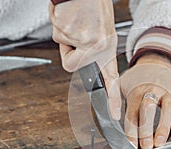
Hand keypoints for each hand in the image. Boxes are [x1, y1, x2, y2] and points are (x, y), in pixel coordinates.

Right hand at [49, 0, 120, 118]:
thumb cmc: (94, 7)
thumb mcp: (102, 30)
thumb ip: (93, 49)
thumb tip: (79, 59)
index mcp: (107, 48)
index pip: (111, 79)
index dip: (113, 98)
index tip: (115, 115)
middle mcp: (98, 46)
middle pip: (70, 65)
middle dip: (68, 52)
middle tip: (78, 31)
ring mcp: (83, 40)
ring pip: (62, 44)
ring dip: (65, 30)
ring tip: (76, 17)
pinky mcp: (70, 30)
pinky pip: (56, 32)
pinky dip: (58, 21)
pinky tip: (70, 12)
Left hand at [120, 54, 170, 148]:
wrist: (157, 63)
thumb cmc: (138, 80)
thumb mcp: (122, 83)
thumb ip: (114, 97)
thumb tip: (110, 116)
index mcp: (137, 90)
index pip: (132, 113)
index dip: (132, 131)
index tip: (132, 146)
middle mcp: (153, 89)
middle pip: (149, 109)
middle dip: (147, 128)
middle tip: (146, 145)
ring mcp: (168, 92)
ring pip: (168, 109)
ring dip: (164, 127)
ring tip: (160, 143)